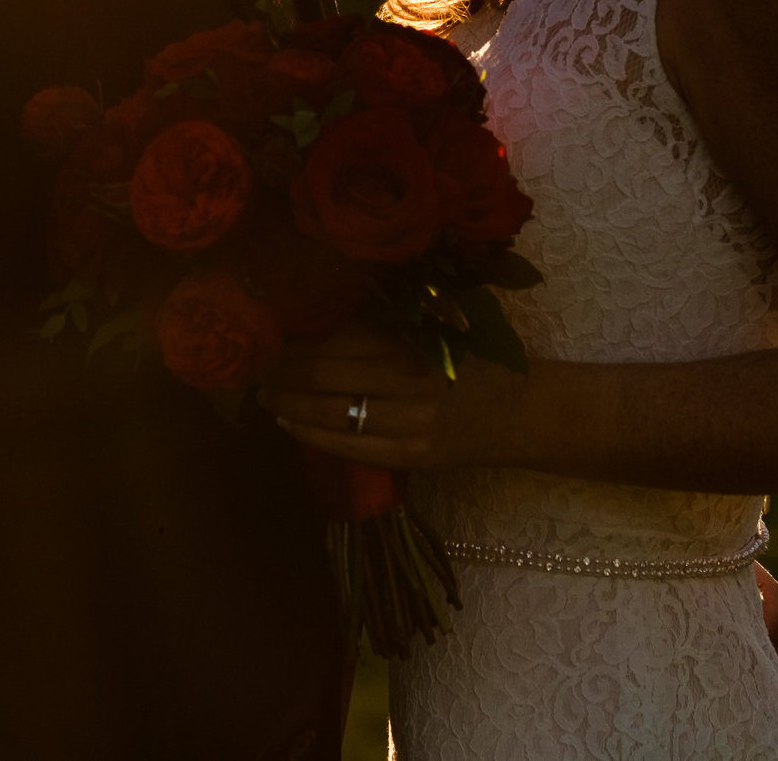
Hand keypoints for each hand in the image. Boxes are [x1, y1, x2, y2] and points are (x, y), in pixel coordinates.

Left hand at [260, 323, 526, 470]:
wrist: (521, 410)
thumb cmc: (468, 362)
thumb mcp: (427, 331)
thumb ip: (378, 327)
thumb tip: (308, 322)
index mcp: (410, 339)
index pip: (334, 339)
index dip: (293, 343)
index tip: (267, 341)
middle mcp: (408, 378)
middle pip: (323, 374)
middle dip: (281, 373)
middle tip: (257, 369)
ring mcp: (410, 421)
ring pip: (330, 411)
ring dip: (288, 403)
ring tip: (266, 396)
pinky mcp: (411, 455)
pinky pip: (347, 446)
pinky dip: (310, 433)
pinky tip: (289, 423)